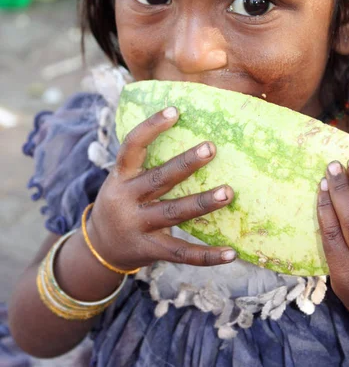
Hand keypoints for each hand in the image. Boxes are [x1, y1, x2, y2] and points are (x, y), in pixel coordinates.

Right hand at [87, 107, 235, 270]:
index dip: (151, 127)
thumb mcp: (123, 180)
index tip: (175, 110)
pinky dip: (207, 255)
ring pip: (174, 213)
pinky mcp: (151, 250)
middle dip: (186, 163)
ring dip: (203, 203)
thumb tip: (190, 137)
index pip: (132, 146)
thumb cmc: (123, 203)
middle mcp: (126, 199)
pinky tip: (231, 253)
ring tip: (228, 192)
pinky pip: (181, 253)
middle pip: (159, 179)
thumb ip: (147, 164)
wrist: (100, 248)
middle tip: (211, 147)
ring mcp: (138, 226)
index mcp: (120, 177)